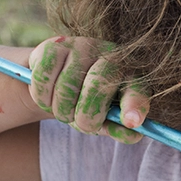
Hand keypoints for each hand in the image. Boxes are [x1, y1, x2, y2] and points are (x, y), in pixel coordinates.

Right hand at [26, 36, 149, 142]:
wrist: (59, 80)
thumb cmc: (89, 103)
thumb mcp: (106, 119)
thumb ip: (119, 128)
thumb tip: (133, 135)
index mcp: (131, 75)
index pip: (137, 88)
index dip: (135, 105)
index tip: (131, 121)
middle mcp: (110, 54)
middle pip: (97, 87)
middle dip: (86, 116)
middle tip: (83, 125)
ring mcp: (82, 46)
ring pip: (66, 87)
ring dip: (61, 111)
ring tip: (64, 112)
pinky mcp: (54, 45)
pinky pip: (44, 79)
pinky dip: (43, 98)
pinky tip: (49, 97)